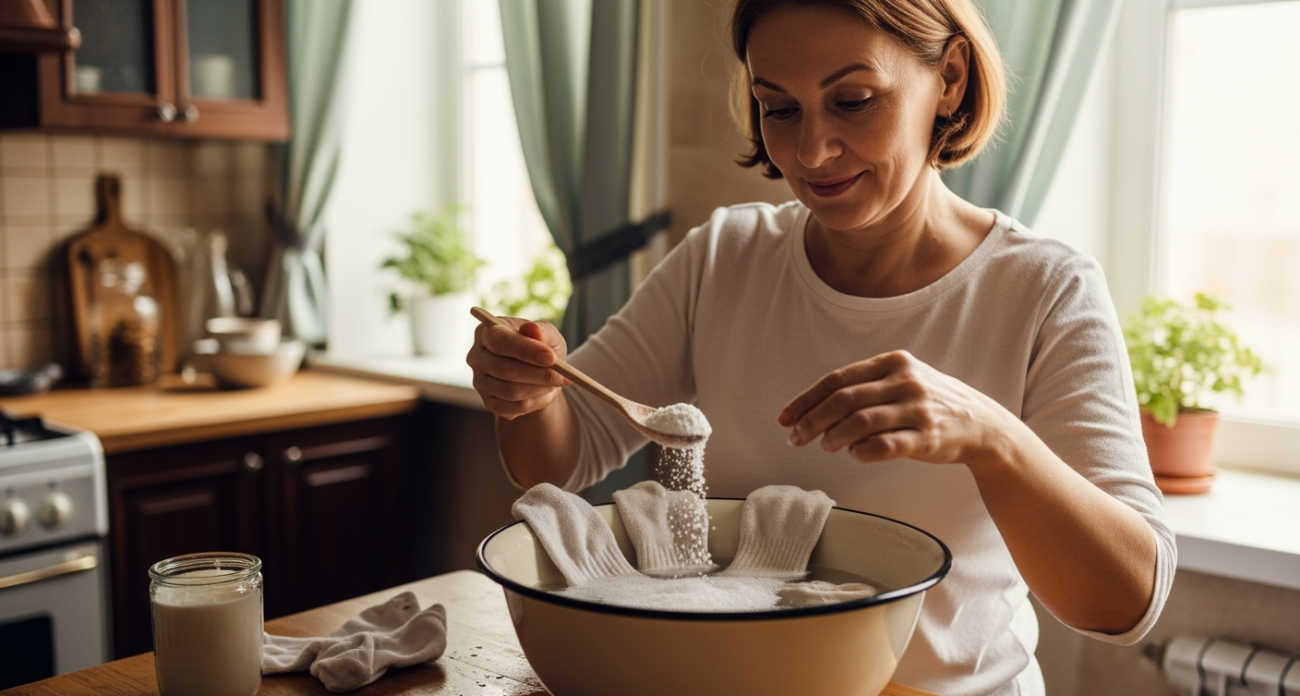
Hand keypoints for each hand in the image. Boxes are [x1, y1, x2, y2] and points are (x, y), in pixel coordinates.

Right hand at [467, 317, 571, 418]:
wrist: (540, 371)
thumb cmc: (542, 346)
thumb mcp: (548, 334)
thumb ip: (541, 330)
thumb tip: (532, 329)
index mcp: (486, 332)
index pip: (499, 341)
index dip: (526, 350)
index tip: (552, 358)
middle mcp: (476, 356)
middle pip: (505, 369)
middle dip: (539, 374)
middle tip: (564, 376)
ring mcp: (479, 381)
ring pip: (511, 391)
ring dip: (540, 389)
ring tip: (557, 382)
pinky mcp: (488, 402)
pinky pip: (514, 408)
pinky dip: (536, 402)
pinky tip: (546, 393)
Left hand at [777, 350, 1015, 465]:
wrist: (981, 424)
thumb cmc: (930, 403)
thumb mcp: (901, 380)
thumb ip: (863, 388)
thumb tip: (813, 409)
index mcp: (892, 362)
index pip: (836, 380)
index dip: (806, 400)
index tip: (784, 418)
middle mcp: (904, 381)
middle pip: (842, 400)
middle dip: (811, 421)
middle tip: (795, 438)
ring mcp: (917, 408)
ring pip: (859, 422)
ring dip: (833, 437)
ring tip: (824, 447)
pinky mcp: (927, 436)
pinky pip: (884, 446)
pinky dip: (862, 452)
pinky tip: (854, 454)